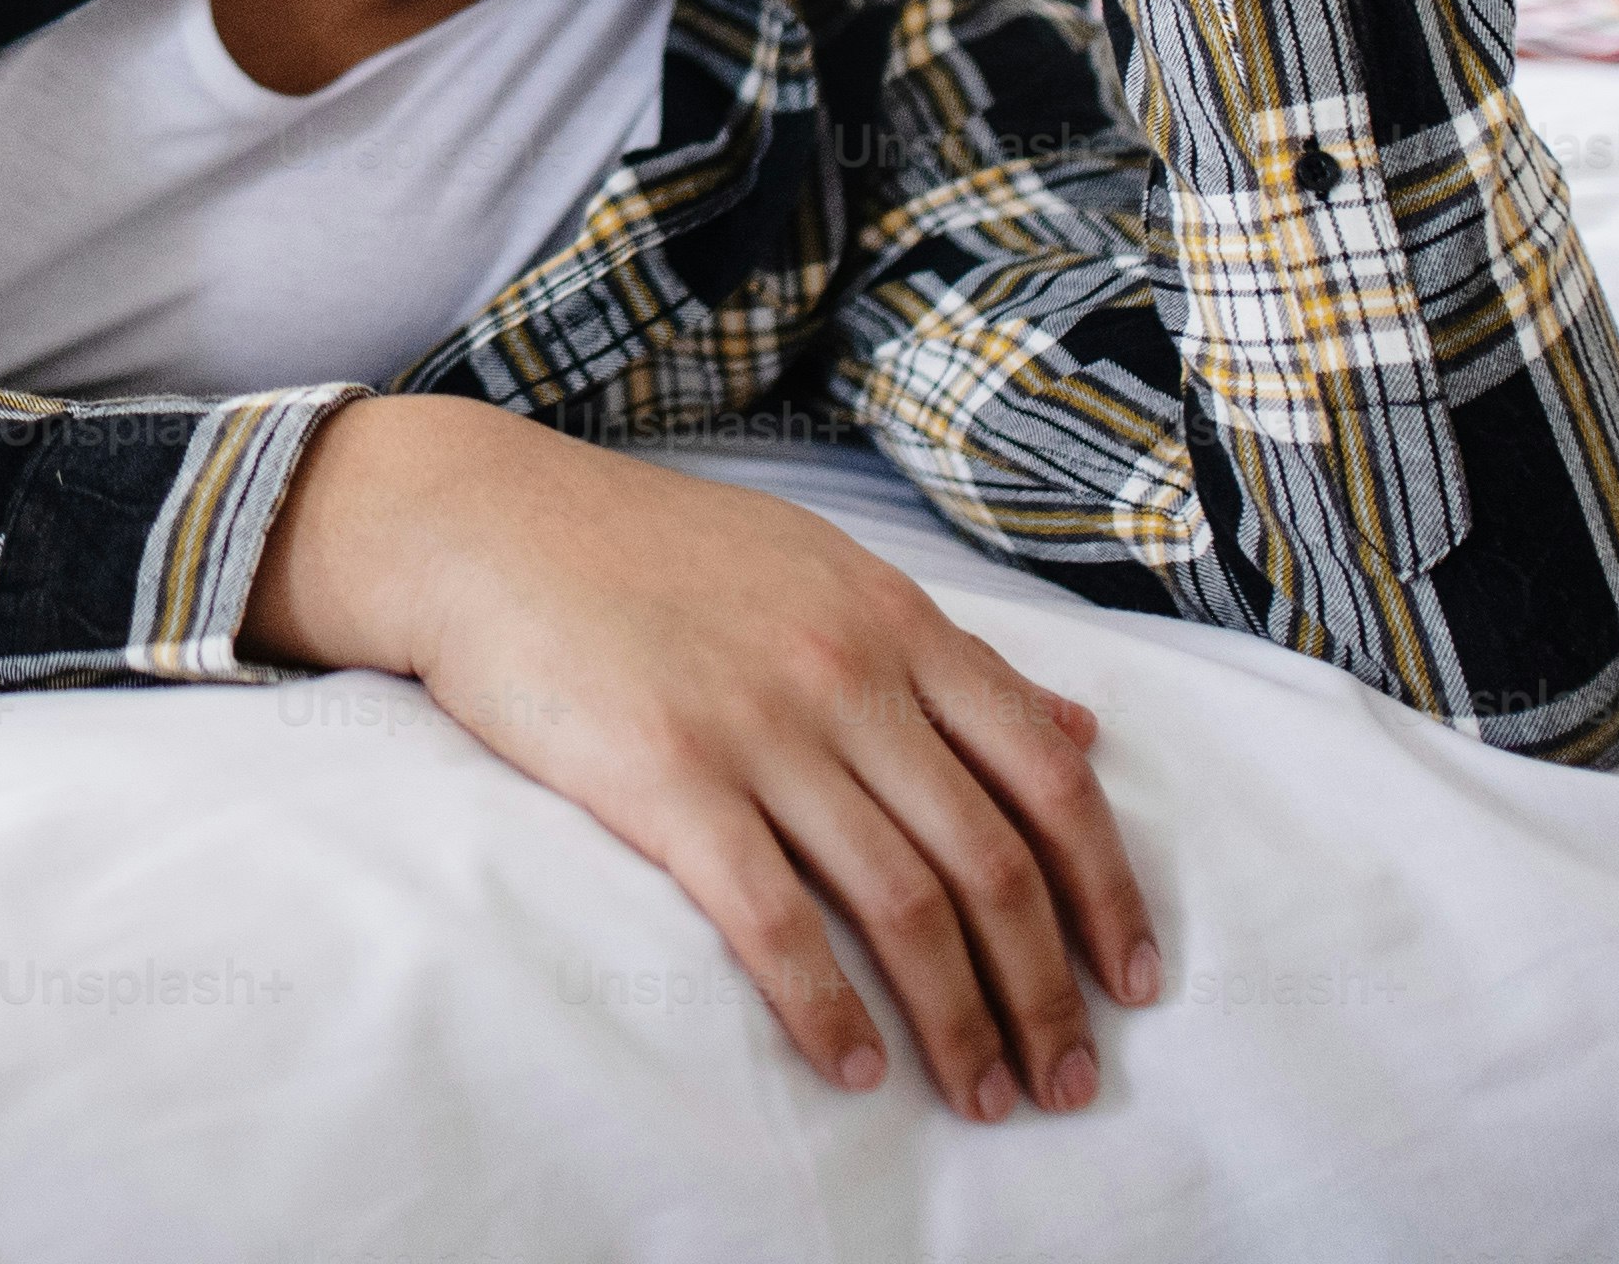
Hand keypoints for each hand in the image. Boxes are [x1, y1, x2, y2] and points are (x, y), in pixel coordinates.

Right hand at [245, 396, 1154, 1115]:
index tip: (1132, 980)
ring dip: (957, 1019)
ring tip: (980, 1095)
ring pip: (903, 903)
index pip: (1049, 776)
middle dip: (1045, 990)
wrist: (487, 524)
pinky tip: (851, 1068)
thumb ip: (951, 659)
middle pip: (991, 860)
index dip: (1107, 891)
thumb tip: (1081, 732)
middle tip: (1065, 1079)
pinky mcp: (668, 777)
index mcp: (898, 623)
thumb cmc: (651, 551)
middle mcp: (850, 675)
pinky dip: (824, 1009)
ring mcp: (761, 726)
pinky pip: (772, 920)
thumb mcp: (826, 572)